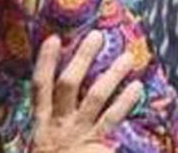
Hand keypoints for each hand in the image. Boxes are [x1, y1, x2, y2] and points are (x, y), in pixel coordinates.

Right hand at [32, 31, 142, 152]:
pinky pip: (112, 119)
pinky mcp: (96, 146)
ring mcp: (78, 135)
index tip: (53, 39)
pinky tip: (137, 88)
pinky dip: (125, 102)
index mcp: (40, 126)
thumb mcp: (40, 146)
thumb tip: (55, 93)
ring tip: (127, 57)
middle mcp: (58, 126)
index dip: (45, 63)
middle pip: (68, 85)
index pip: (39, 88)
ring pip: (95, 97)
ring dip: (112, 75)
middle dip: (82, 58)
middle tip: (97, 35)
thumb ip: (50, 119)